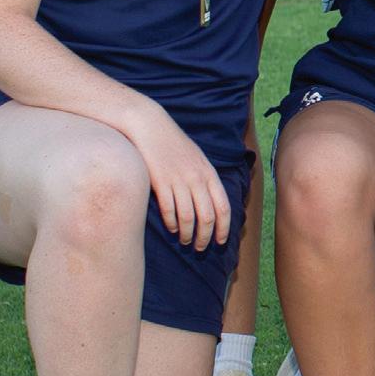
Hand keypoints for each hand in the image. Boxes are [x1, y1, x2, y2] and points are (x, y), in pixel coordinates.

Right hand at [131, 110, 235, 249]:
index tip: (220, 242)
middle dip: (206, 237)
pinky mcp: (160, 182)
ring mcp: (179, 180)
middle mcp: (197, 179)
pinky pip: (169, 210)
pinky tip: (171, 229)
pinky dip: (172, 224)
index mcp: (209, 174)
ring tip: (186, 241)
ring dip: (188, 234)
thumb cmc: (174, 145)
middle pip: (207, 217)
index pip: (223, 207)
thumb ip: (206, 180)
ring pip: (188, 218)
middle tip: (201, 248)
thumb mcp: (198, 159)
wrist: (150, 127)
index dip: (224, 228)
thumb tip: (212, 203)